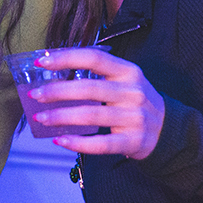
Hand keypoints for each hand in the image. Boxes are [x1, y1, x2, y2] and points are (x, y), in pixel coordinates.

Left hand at [28, 47, 164, 159]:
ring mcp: (134, 118)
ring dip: (61, 117)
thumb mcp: (125, 80)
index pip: (94, 58)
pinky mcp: (132, 141)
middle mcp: (132, 92)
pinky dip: (78, 143)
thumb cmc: (134, 101)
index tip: (41, 61)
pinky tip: (60, 140)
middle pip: (89, 89)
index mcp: (128, 71)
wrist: (167, 130)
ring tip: (41, 118)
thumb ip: (97, 74)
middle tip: (35, 95)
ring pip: (91, 116)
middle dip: (57, 91)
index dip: (66, 58)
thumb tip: (53, 69)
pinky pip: (101, 144)